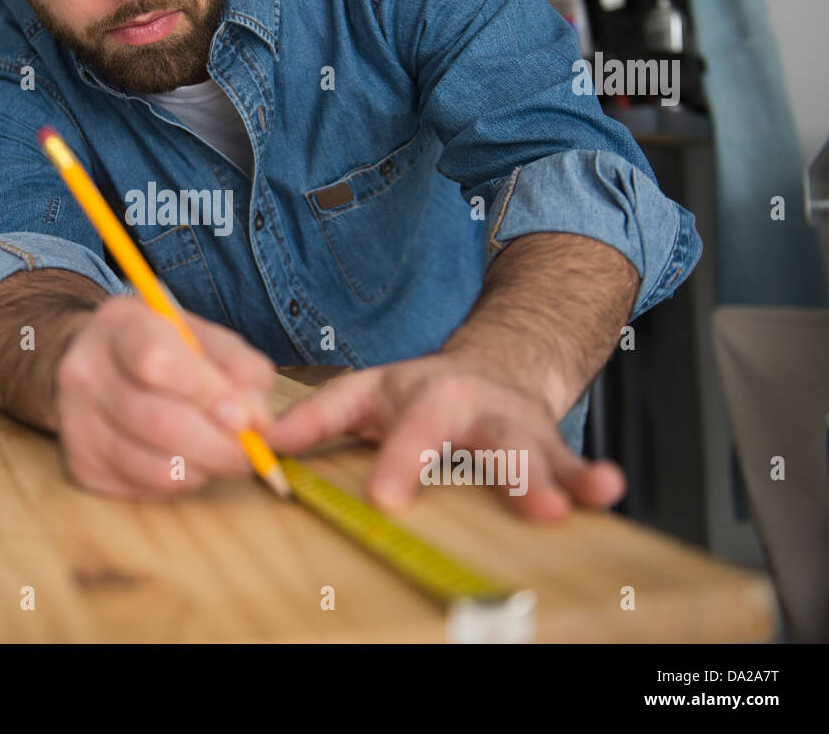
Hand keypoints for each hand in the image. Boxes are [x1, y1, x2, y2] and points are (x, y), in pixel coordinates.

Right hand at [54, 296, 275, 497]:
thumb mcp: (202, 337)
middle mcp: (84, 372)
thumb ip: (241, 369)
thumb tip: (260, 421)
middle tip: (250, 451)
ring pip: (157, 467)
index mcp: (119, 325)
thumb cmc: (161, 348)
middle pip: (160, 424)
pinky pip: (148, 489)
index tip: (246, 416)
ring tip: (219, 453)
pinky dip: (182, 481)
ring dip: (206, 468)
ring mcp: (75, 422)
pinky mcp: (82, 466)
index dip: (209, 394)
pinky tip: (185, 459)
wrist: (93, 366)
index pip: (158, 362)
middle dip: (221, 446)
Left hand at [264, 349, 625, 519]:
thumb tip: (263, 440)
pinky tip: (607, 493)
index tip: (388, 500)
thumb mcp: (363, 394)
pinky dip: (590, 479)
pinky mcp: (550, 447)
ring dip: (554, 477)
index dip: (400, 461)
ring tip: (568, 505)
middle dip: (501, 471)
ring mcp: (517, 426)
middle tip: (518, 505)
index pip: (408, 428)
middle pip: (487, 437)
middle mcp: (476, 406)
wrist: (492, 366)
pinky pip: (572, 464)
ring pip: (537, 450)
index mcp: (423, 395)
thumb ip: (316, 417)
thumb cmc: (416, 392)